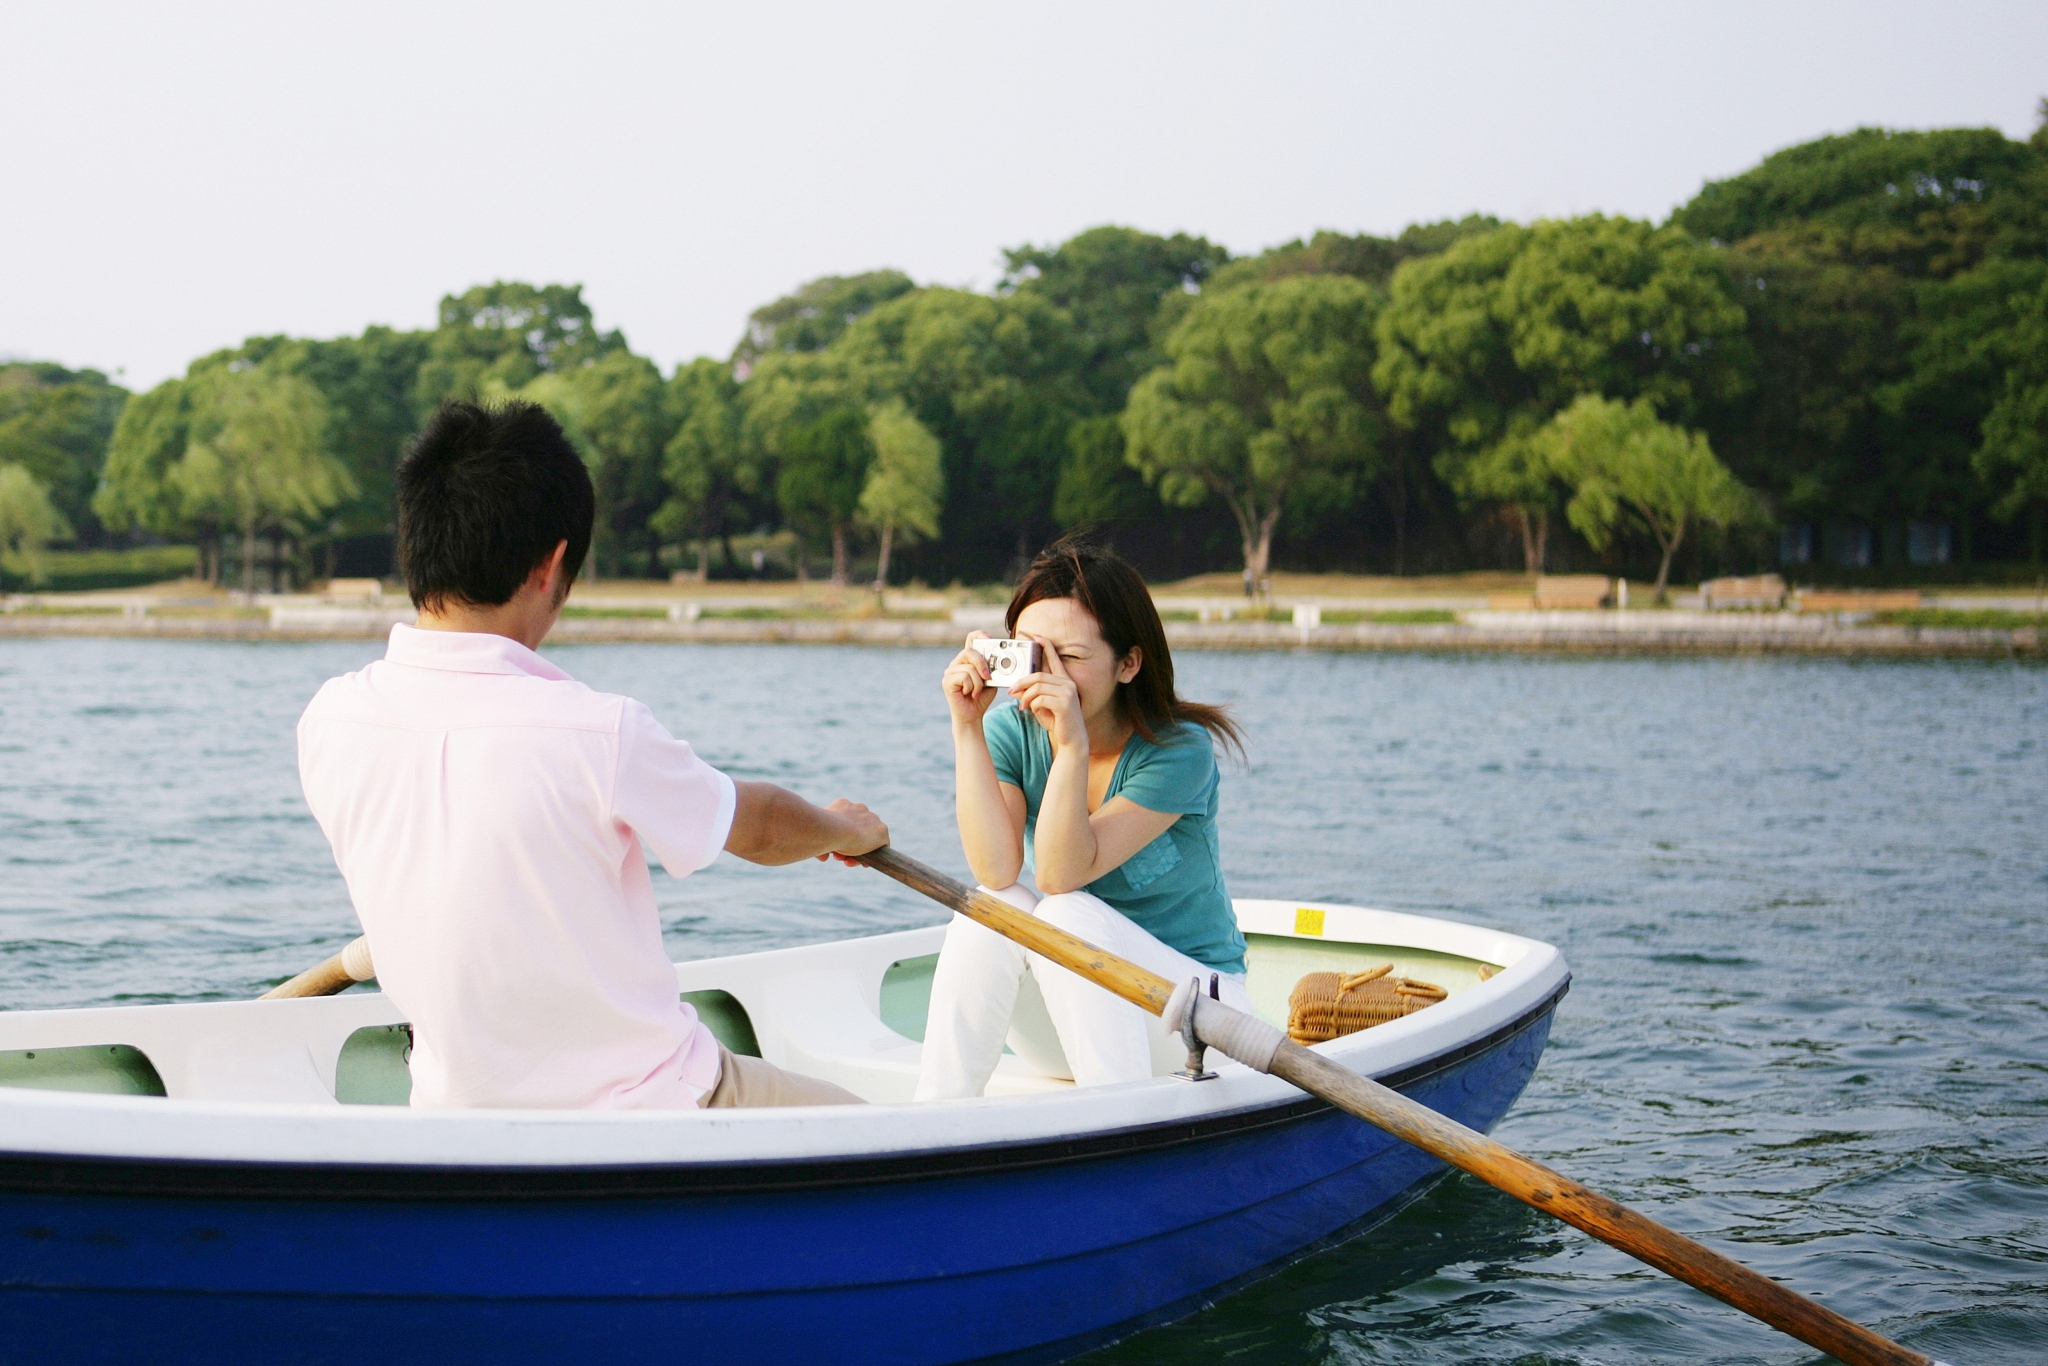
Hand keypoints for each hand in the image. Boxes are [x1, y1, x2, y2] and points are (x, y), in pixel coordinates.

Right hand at [817, 798, 888, 864]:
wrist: (834, 829)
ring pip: (867, 839)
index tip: (833, 848)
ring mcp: (873, 820)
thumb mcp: (817, 837)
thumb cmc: (820, 832)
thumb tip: (822, 856)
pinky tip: (864, 863)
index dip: (840, 838)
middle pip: (857, 831)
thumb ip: (821, 846)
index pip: (845, 822)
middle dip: (848, 846)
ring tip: (847, 862)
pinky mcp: (882, 832)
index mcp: (844, 805)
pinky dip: (873, 855)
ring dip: (858, 853)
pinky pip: (879, 846)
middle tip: (838, 857)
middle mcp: (860, 809)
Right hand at [941, 630, 999, 726]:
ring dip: (979, 683)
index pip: (971, 639)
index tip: (988, 638)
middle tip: (988, 677)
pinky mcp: (947, 681)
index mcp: (968, 660)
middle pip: (970, 651)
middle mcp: (957, 663)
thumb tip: (999, 661)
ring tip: (977, 692)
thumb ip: (992, 668)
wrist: (973, 716)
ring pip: (969, 668)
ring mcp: (950, 671)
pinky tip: (969, 694)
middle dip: (982, 663)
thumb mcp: (992, 680)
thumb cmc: (982, 697)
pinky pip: (964, 677)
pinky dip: (972, 687)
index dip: (979, 635)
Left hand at [1010, 637, 1086, 753]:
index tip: (1035, 635)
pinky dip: (1031, 704)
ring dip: (1025, 696)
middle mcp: (1068, 683)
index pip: (1054, 658)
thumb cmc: (1057, 722)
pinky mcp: (1065, 703)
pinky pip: (1040, 698)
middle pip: (1038, 675)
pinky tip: (1029, 710)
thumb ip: (1031, 694)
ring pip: (1037, 686)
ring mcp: (1068, 692)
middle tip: (1011, 691)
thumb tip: (1016, 687)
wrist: (1071, 740)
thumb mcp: (1040, 705)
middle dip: (1022, 682)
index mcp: (1064, 681)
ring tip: (1022, 705)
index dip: (1045, 646)